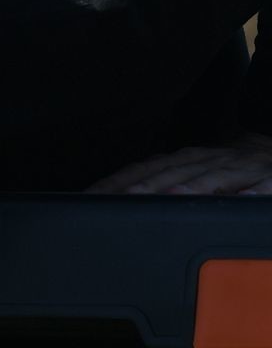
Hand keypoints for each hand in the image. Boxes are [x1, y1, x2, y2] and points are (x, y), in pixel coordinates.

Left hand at [88, 136, 271, 195]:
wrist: (270, 147)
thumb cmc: (224, 166)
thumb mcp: (189, 170)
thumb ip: (158, 182)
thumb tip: (114, 198)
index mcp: (183, 160)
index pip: (143, 170)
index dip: (117, 183)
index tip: (92, 197)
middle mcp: (205, 161)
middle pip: (173, 173)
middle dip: (147, 186)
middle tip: (125, 198)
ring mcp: (237, 169)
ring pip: (213, 177)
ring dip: (192, 187)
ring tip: (173, 198)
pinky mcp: (267, 179)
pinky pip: (262, 187)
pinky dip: (253, 193)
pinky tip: (245, 199)